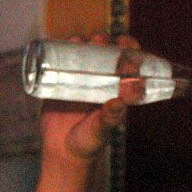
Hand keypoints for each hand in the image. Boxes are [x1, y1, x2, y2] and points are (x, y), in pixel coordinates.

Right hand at [40, 33, 139, 163]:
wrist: (62, 152)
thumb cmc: (88, 143)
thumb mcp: (100, 130)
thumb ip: (109, 118)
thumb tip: (119, 102)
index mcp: (118, 91)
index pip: (128, 65)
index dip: (130, 51)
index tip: (126, 43)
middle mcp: (102, 83)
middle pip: (105, 54)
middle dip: (105, 42)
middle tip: (100, 39)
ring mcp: (81, 81)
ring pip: (84, 54)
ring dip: (84, 43)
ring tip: (79, 41)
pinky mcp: (61, 83)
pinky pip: (61, 62)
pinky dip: (61, 50)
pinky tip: (61, 43)